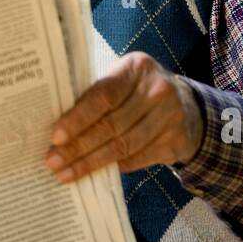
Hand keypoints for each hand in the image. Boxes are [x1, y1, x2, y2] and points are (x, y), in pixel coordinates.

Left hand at [45, 52, 203, 182]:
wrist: (188, 106)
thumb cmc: (139, 92)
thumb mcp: (123, 79)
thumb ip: (97, 94)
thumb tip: (59, 127)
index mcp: (137, 67)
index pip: (103, 95)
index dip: (78, 118)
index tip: (55, 137)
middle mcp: (157, 89)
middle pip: (111, 124)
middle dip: (78, 146)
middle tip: (53, 161)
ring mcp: (171, 116)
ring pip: (123, 146)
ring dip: (91, 163)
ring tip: (66, 173)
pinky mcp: (177, 141)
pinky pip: (138, 159)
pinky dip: (113, 168)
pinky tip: (93, 174)